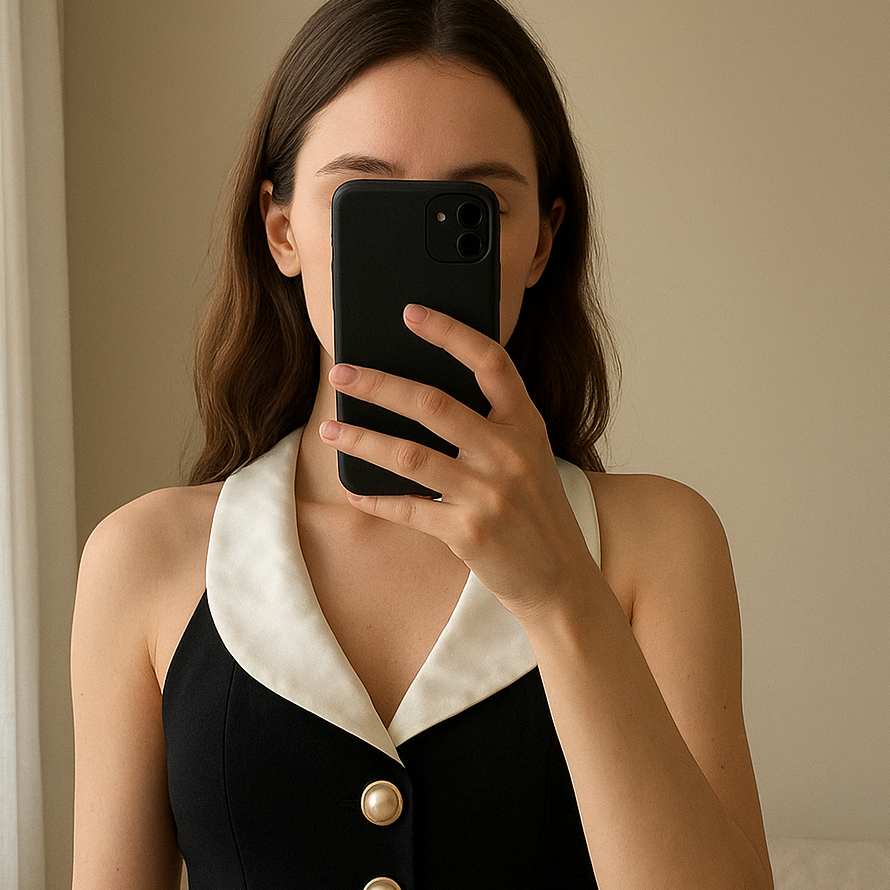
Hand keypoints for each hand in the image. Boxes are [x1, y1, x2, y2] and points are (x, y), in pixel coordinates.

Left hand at [321, 304, 597, 623]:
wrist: (559, 577)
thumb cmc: (534, 508)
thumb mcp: (528, 455)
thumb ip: (489, 423)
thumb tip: (417, 392)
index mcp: (526, 424)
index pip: (490, 361)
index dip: (449, 332)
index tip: (410, 312)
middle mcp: (509, 454)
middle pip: (434, 404)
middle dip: (379, 384)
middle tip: (341, 372)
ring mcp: (489, 495)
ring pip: (409, 456)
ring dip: (362, 440)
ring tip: (330, 428)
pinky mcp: (469, 534)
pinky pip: (409, 510)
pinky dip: (376, 500)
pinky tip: (353, 491)